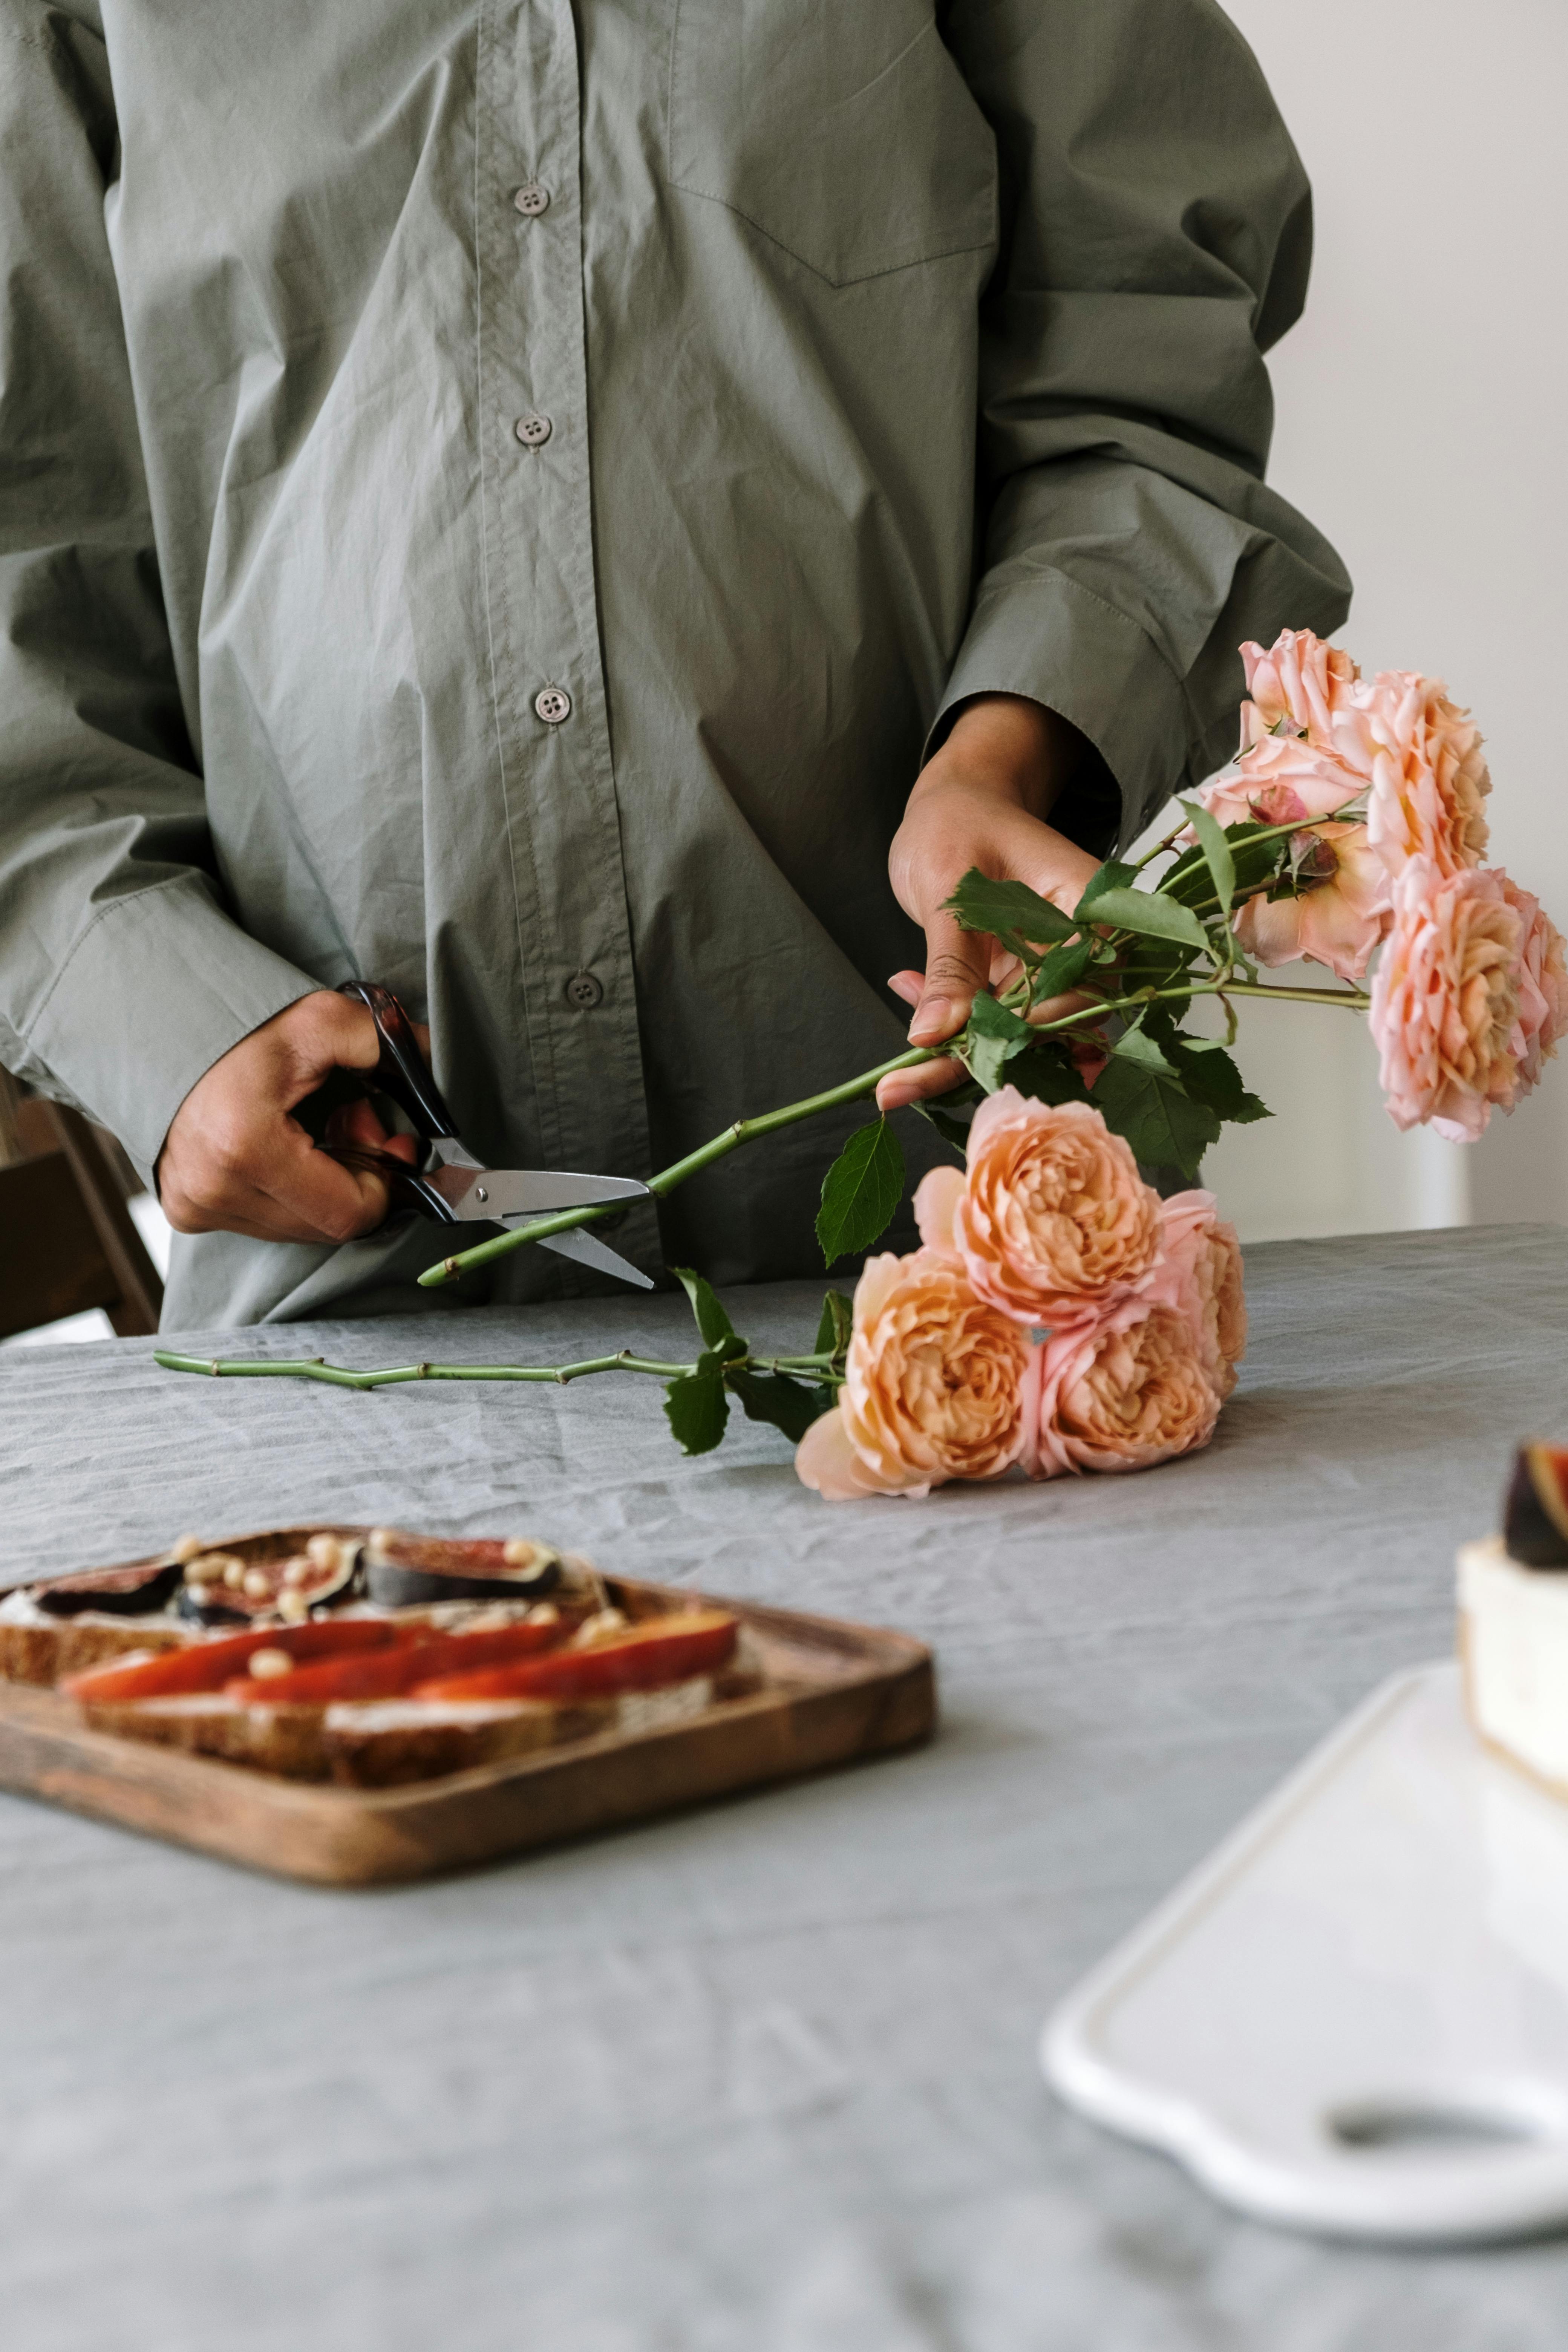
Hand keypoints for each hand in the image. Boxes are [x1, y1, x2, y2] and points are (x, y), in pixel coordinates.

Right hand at [158, 991, 423, 1243]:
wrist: (159, 1026)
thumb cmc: (237, 1023)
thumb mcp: (321, 1021)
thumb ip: (388, 1047)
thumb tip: (443, 1066)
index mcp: (245, 1148)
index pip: (348, 1214)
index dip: (384, 1183)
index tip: (390, 1142)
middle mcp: (213, 1190)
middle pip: (326, 1226)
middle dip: (356, 1181)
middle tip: (353, 1124)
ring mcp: (195, 1206)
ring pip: (298, 1228)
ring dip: (324, 1187)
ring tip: (317, 1131)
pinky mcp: (186, 1211)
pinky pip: (265, 1222)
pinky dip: (291, 1192)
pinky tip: (286, 1147)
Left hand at [877, 695, 1107, 1111]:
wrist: (952, 803)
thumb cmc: (959, 821)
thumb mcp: (950, 885)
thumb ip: (949, 963)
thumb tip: (935, 1035)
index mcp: (1092, 910)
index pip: (1076, 989)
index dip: (1026, 1029)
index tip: (963, 1053)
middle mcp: (1082, 948)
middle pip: (1047, 1026)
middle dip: (975, 1060)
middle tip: (899, 1088)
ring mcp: (1049, 969)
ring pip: (1013, 1035)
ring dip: (952, 1052)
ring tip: (891, 1073)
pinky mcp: (1018, 982)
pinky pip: (989, 1022)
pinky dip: (945, 1026)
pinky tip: (904, 993)